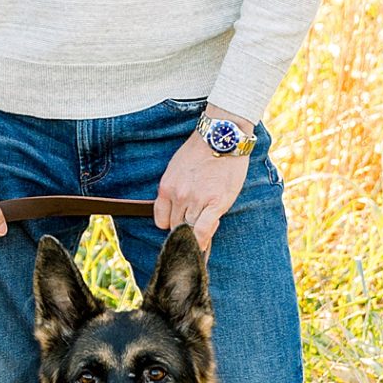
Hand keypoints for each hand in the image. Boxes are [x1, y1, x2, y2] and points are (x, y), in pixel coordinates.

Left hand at [154, 119, 252, 250]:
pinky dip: (203, 240)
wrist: (221, 137)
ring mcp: (196, 201)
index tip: (179, 225)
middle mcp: (178, 196)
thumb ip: (175, 190)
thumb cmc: (201, 151)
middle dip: (184, 230)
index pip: (161, 221)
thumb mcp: (176, 169)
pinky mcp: (215, 203)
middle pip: (176, 227)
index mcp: (166, 187)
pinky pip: (204, 230)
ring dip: (195, 236)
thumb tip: (178, 209)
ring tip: (202, 234)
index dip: (171, 225)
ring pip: (190, 230)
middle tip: (195, 228)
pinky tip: (204, 245)